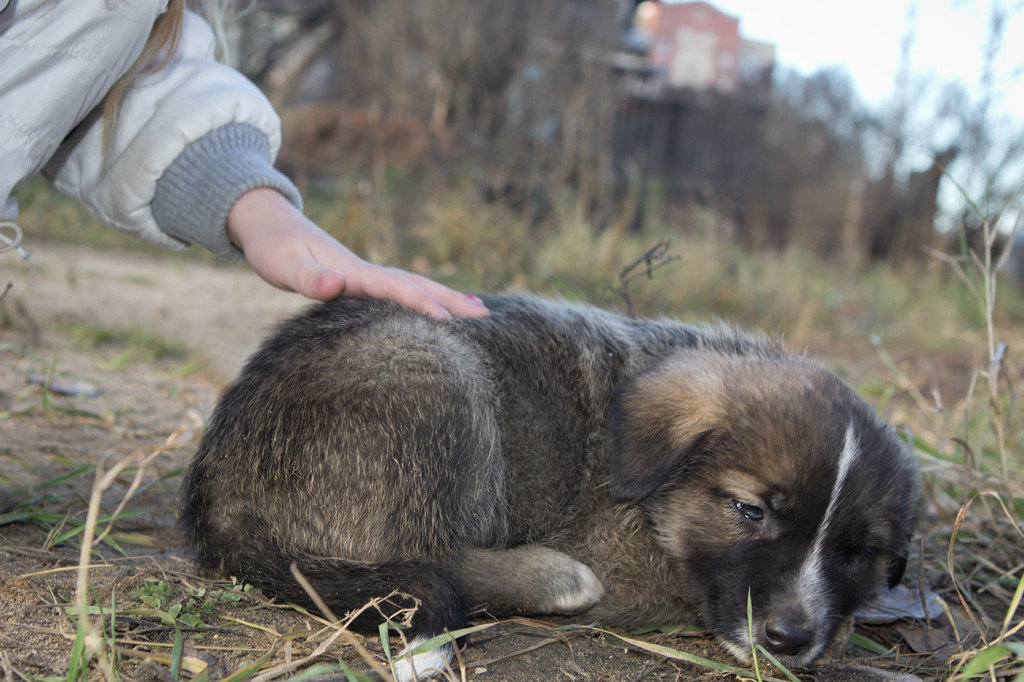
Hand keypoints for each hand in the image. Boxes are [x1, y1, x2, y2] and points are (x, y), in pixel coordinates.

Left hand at [226, 188, 487, 318]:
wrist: (268, 223)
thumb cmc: (273, 249)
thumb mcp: (283, 266)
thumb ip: (310, 279)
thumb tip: (336, 286)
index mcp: (353, 272)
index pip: (395, 290)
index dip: (422, 306)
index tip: (449, 322)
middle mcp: (367, 272)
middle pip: (418, 286)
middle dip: (452, 301)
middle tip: (486, 318)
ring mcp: (367, 275)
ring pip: (416, 286)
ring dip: (448, 298)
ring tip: (480, 312)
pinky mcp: (362, 281)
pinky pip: (404, 292)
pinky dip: (427, 299)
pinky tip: (439, 309)